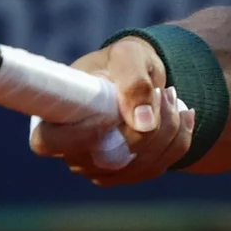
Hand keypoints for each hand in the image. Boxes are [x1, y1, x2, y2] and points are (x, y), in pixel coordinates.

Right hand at [29, 37, 195, 185]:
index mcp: (55, 118)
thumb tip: (144, 124)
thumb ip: (133, 81)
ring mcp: (100, 169)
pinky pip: (160, 165)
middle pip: (109, 157)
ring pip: (141, 164)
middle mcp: (72, 152)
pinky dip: (178, 138)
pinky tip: (182, 114)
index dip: (81, 133)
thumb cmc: (121, 61)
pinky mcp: (127, 174)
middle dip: (147, 124)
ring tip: (170, 94)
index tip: (112, 112)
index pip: (48, 141)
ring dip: (168, 128)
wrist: (138, 76)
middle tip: (162, 91)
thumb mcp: (127, 55)